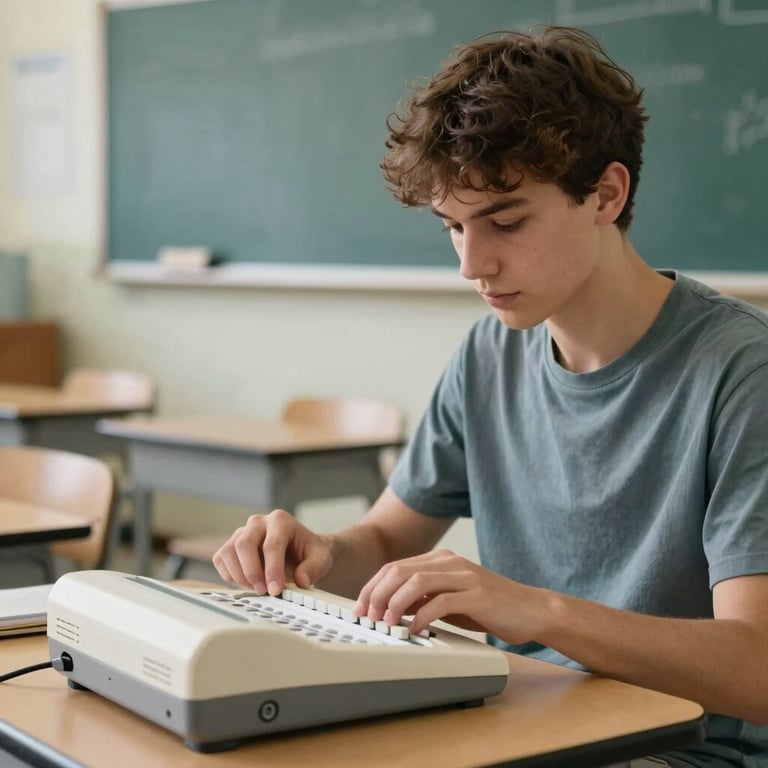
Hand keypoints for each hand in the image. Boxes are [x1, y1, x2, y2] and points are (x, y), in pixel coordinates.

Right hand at [212, 509, 332, 595]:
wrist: (299, 550)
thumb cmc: (308, 552)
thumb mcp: (321, 559)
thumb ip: (314, 568)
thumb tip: (302, 580)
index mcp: (281, 520)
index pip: (272, 545)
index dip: (272, 570)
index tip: (276, 590)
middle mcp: (258, 522)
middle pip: (244, 544)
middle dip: (252, 572)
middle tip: (264, 592)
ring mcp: (242, 532)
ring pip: (229, 552)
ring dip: (240, 576)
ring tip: (258, 588)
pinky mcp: (231, 544)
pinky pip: (221, 559)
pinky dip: (230, 575)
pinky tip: (248, 582)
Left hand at [354, 549, 547, 640]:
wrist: (532, 610)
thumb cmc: (491, 608)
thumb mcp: (450, 601)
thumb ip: (424, 599)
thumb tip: (392, 609)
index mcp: (441, 560)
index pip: (394, 567)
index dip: (372, 587)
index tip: (360, 608)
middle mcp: (450, 562)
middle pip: (400, 571)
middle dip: (377, 594)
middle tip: (368, 617)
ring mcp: (464, 576)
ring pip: (416, 581)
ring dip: (395, 603)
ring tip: (388, 624)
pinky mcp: (477, 594)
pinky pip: (441, 601)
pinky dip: (422, 616)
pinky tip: (416, 630)